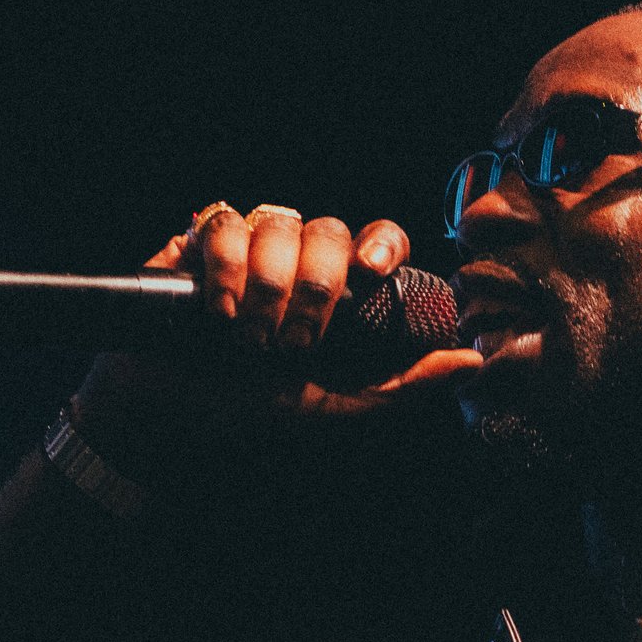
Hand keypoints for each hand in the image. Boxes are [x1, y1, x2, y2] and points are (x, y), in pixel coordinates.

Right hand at [71, 204, 483, 478]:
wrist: (168, 418)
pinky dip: (225, 270)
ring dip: (267, 289)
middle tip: (293, 342)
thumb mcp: (335, 407)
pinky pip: (225, 223)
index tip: (371, 271)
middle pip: (329, 230)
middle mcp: (299, 261)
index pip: (377, 239)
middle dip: (315, 288)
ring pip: (279, 225)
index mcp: (339, 292)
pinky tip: (217, 311)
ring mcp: (250, 246)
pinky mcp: (199, 241)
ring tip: (248, 337)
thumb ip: (404, 386)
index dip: (381, 242)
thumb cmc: (251, 411)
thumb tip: (473, 360)